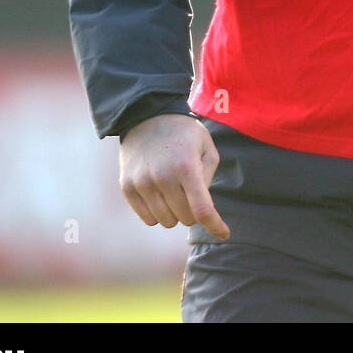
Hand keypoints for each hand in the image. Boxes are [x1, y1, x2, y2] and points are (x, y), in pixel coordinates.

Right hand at [119, 113, 229, 239]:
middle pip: (185, 218)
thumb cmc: (184, 134)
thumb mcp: (206, 147)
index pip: (202, 209)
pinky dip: (158, 213)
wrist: (147, 117)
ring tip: (175, 190)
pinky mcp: (127, 188)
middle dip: (193, 211)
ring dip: (175, 213)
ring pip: (166, 221)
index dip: (215, 226)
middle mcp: (162, 177)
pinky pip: (148, 219)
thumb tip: (203, 211)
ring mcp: (142, 183)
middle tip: (192, 192)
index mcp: (186, 167)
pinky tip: (160, 194)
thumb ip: (208, 178)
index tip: (225, 234)